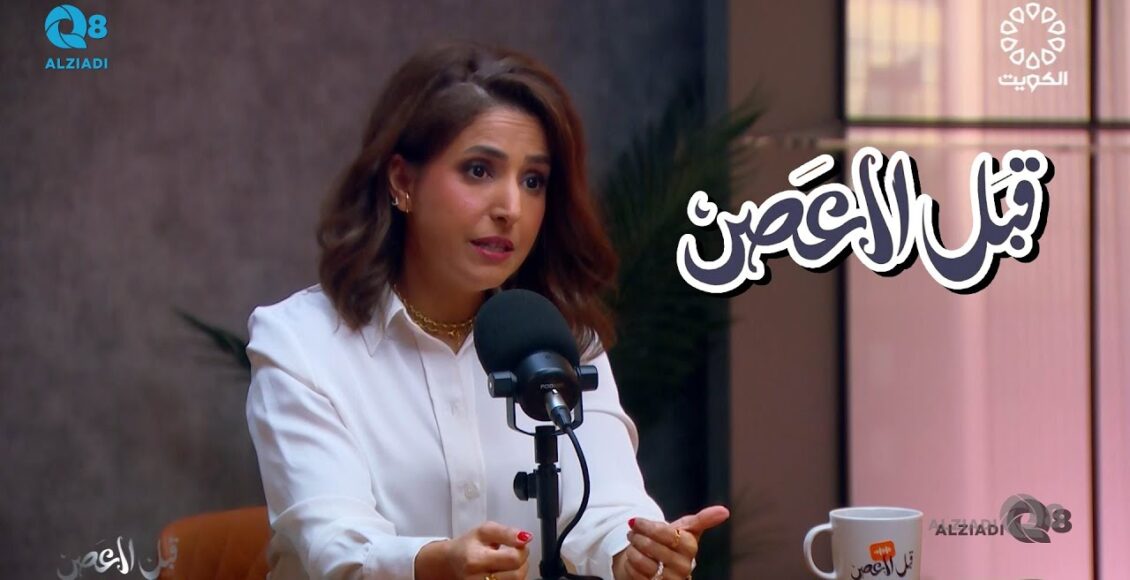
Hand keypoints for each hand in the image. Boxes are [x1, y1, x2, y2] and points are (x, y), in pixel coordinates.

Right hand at [416, 521, 531, 579]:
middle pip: (518, 575)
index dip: (522, 550)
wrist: (453, 563)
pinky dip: (512, 579)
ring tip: (507, 563)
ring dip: (518, 571)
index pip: (513, 559)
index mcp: (475, 560)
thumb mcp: (485, 531)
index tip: (518, 545)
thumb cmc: (468, 546)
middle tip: (513, 554)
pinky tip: (504, 572)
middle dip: (522, 562)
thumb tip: (525, 538)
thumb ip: (506, 533)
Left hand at [614, 506, 729, 579]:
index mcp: (690, 549)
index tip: (637, 522)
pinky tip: (633, 562)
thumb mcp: (685, 528)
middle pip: (655, 548)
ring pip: (644, 562)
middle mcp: (683, 568)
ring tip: (633, 546)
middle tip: (632, 533)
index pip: (670, 534)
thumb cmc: (670, 543)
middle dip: (639, 538)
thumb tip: (725, 511)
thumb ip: (703, 520)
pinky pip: (636, 575)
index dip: (650, 527)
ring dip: (633, 550)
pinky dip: (630, 565)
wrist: (656, 563)